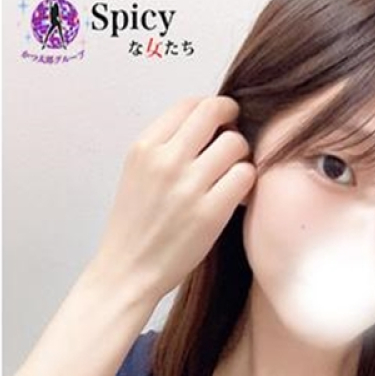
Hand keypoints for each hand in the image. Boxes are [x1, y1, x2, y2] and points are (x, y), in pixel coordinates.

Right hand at [93, 95, 256, 298]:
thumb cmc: (136, 227)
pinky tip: (236, 196)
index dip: (211, 110)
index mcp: (145, 147)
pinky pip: (245, 176)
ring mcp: (188, 186)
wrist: (128, 271)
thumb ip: (166, 148)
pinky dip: (247, 182)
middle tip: (234, 142)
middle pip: (215, 112)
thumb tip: (207, 125)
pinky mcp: (210, 213)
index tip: (217, 125)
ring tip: (233, 174)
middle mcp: (165, 160)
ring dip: (241, 156)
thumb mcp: (138, 174)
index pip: (189, 104)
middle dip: (232, 121)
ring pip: (236, 143)